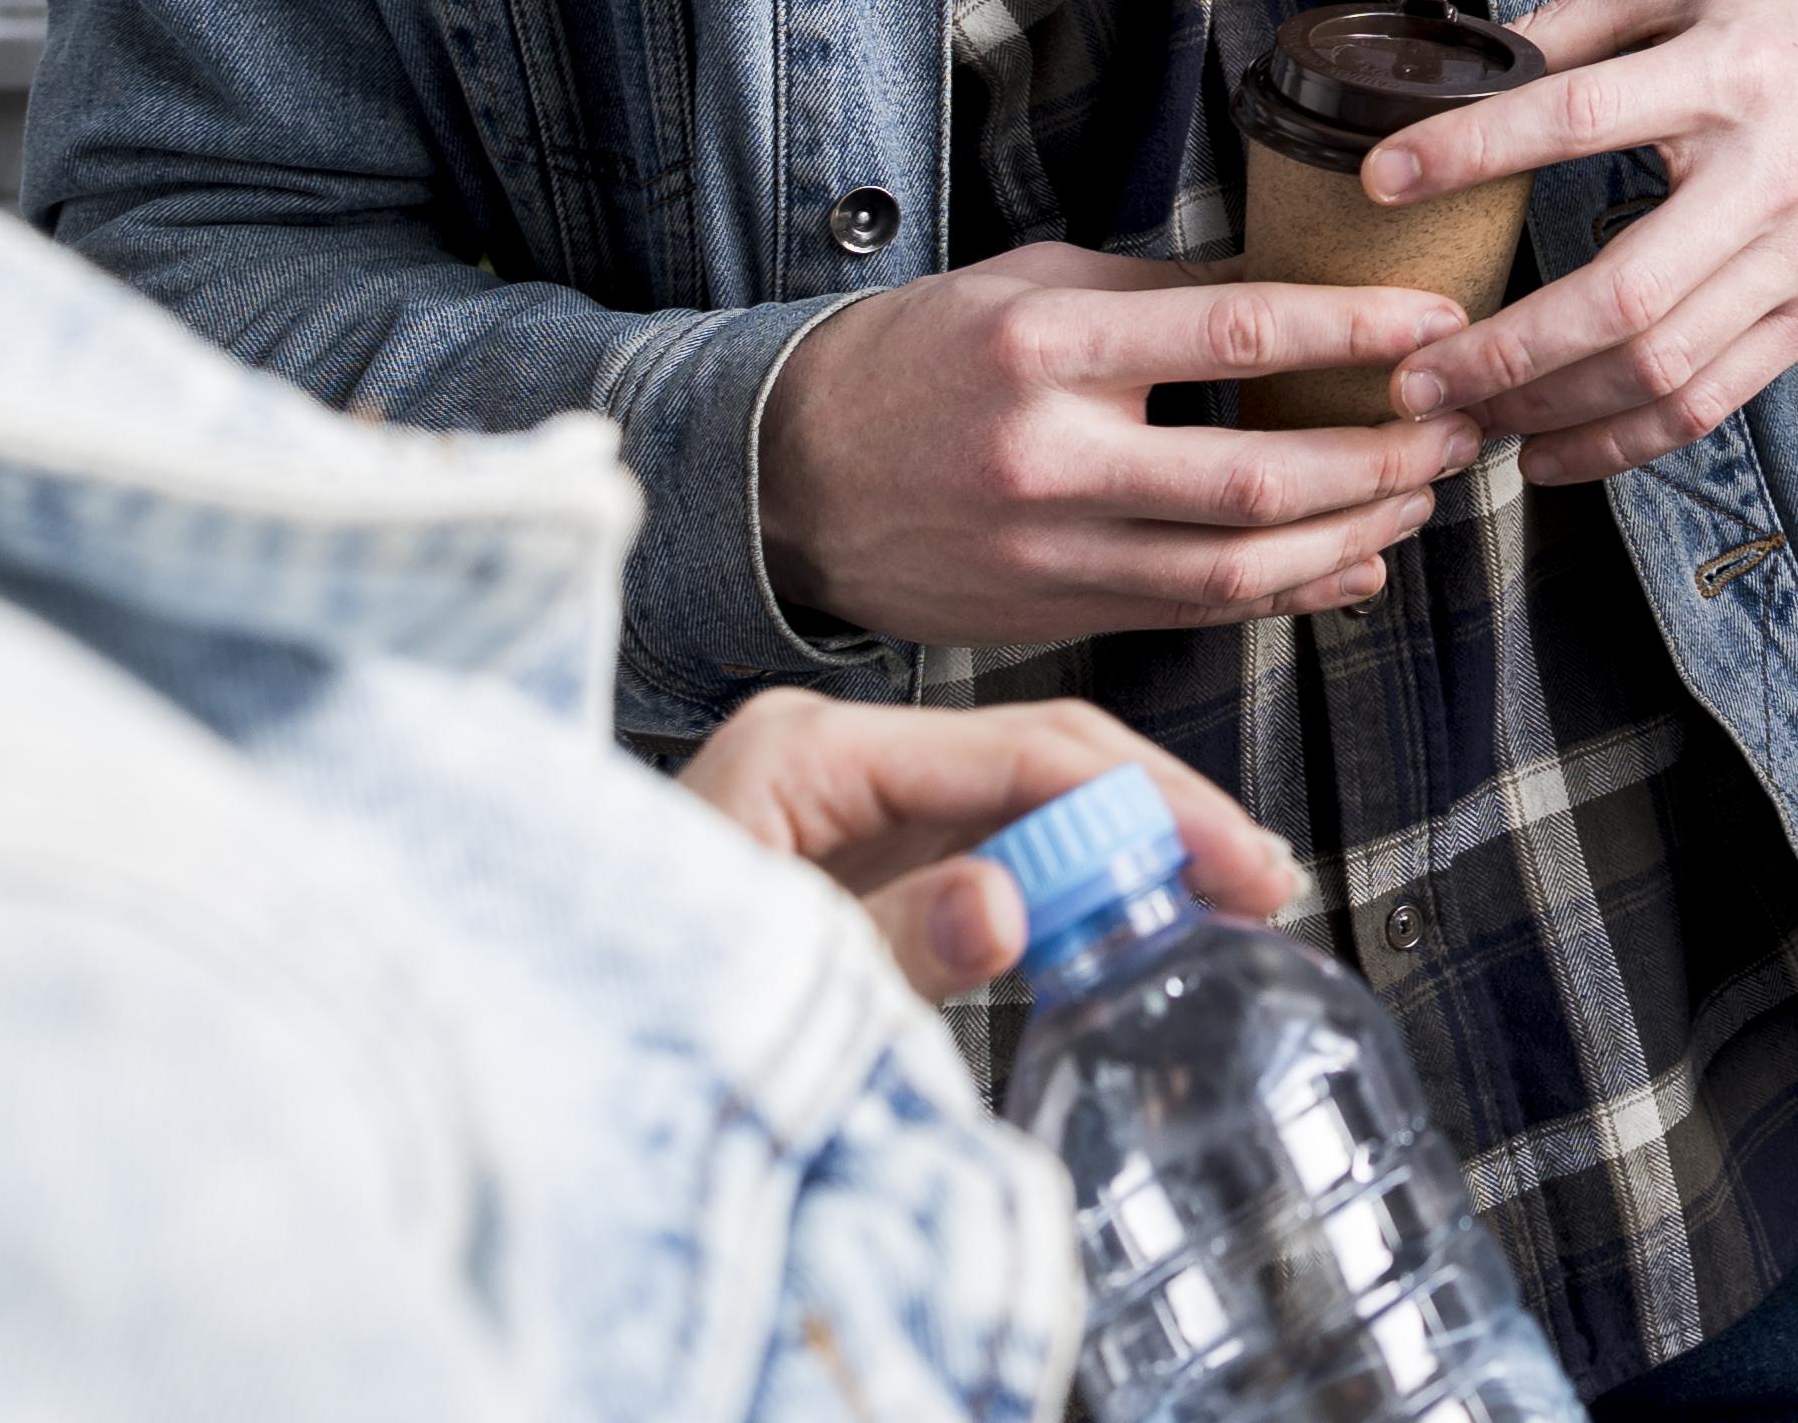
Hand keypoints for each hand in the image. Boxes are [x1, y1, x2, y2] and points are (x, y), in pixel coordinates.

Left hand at [677, 687, 1294, 1004]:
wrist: (539, 1051)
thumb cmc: (624, 998)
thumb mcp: (765, 972)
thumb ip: (889, 941)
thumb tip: (1008, 907)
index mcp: (809, 748)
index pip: (1021, 745)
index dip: (1144, 803)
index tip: (1233, 863)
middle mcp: (837, 757)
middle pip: (1039, 759)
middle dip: (1156, 819)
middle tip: (1258, 884)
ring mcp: (850, 807)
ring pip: (1026, 807)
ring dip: (1122, 858)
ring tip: (1223, 903)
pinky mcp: (860, 863)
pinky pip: (988, 857)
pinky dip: (1064, 893)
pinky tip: (1128, 924)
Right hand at [757, 242, 1487, 650]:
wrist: (788, 476)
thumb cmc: (919, 359)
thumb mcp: (1031, 289)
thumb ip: (1161, 296)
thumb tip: (1299, 283)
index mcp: (1046, 352)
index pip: (1236, 336)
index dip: (1355, 331)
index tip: (1440, 317)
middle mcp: (1052, 462)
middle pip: (1259, 477)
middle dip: (1384, 454)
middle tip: (1460, 421)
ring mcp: (1052, 556)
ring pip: (1241, 566)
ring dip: (1355, 530)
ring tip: (1424, 489)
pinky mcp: (1054, 616)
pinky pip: (1200, 612)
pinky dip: (1292, 592)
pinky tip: (1355, 561)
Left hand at [1373, 0, 1797, 484]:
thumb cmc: (1796, 23)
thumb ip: (1580, 16)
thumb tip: (1472, 57)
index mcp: (1723, 76)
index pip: (1580, 117)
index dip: (1476, 150)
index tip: (1382, 178)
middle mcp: (1761, 182)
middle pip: (1622, 295)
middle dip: (1504, 351)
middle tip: (1411, 378)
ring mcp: (1791, 264)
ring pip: (1660, 369)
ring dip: (1548, 411)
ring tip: (1461, 420)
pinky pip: (1708, 404)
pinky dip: (1620, 444)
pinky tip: (1547, 454)